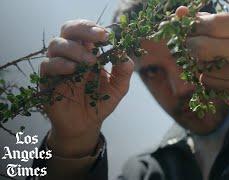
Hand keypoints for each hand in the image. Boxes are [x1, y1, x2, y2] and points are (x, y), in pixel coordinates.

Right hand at [40, 19, 133, 156]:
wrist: (86, 124)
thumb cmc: (101, 101)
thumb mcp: (118, 87)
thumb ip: (124, 70)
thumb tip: (124, 53)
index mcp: (87, 51)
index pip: (85, 30)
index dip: (93, 28)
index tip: (107, 35)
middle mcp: (70, 54)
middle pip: (68, 30)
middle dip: (84, 29)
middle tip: (101, 37)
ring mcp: (57, 66)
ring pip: (56, 44)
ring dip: (75, 49)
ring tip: (91, 62)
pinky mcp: (47, 80)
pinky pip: (47, 65)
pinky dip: (60, 64)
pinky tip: (74, 70)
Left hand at [176, 7, 228, 120]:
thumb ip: (212, 20)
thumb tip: (180, 12)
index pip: (212, 25)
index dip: (194, 27)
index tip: (191, 29)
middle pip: (202, 47)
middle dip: (190, 45)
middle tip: (191, 45)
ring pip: (201, 68)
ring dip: (200, 64)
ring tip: (214, 63)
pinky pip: (206, 83)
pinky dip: (207, 79)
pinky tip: (220, 77)